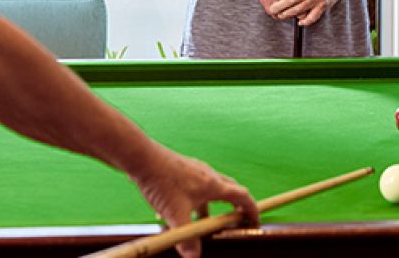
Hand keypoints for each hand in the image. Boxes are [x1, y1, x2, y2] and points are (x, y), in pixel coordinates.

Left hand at [129, 143, 258, 257]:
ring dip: (211, 207)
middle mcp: (208, 175)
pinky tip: (177, 211)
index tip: (255, 222)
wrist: (143, 159)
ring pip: (211, 190)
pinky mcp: (183, 171)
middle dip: (235, 207)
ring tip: (201, 224)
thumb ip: (187, 239)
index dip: (251, 209)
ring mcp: (196, 171)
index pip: (241, 196)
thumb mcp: (176, 215)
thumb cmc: (162, 181)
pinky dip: (195, 201)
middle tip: (235, 221)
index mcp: (213, 185)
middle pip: (230, 190)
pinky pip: (196, 187)